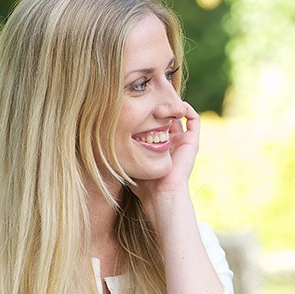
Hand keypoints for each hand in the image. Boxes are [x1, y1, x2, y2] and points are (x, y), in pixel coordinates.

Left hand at [129, 102, 200, 219]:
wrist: (161, 193)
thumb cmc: (143, 183)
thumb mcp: (128, 162)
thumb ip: (121, 151)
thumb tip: (100, 138)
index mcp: (158, 148)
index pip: (154, 124)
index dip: (147, 114)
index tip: (136, 107)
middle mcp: (171, 143)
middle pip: (167, 118)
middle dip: (159, 107)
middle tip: (148, 100)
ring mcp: (182, 142)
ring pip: (180, 116)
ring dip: (171, 106)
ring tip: (159, 104)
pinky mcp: (192, 142)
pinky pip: (194, 119)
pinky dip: (187, 109)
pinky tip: (173, 106)